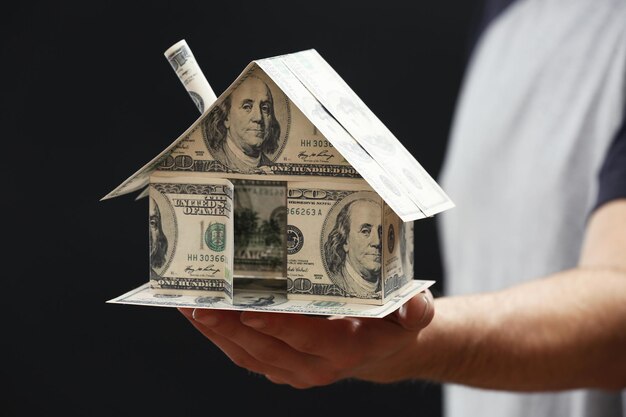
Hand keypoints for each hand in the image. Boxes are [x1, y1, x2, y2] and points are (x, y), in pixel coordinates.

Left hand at [179, 290, 433, 388]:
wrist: (380, 349)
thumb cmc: (391, 323)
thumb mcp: (414, 314)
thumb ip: (416, 310)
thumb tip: (416, 304)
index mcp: (344, 350)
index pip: (306, 339)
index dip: (278, 327)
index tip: (250, 311)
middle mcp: (314, 367)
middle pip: (265, 348)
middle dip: (230, 327)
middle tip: (202, 302)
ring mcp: (292, 370)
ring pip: (247, 355)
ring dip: (216, 332)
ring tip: (189, 306)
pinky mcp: (278, 366)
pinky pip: (243, 356)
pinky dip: (219, 337)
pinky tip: (200, 316)